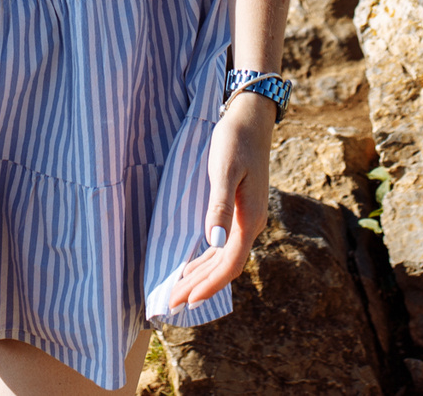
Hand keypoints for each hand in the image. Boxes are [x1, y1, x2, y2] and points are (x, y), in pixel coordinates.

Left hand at [161, 93, 275, 309]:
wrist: (251, 119)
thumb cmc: (234, 140)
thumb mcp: (222, 170)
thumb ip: (218, 206)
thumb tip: (215, 242)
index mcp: (249, 219)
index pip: (229, 264)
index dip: (208, 285)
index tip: (186, 300)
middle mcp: (251, 224)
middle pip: (226, 266)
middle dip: (200, 286)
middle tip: (171, 303)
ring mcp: (246, 219)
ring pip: (225, 258)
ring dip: (203, 275)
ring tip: (179, 292)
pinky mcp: (240, 211)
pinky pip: (224, 246)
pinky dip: (207, 260)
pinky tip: (193, 266)